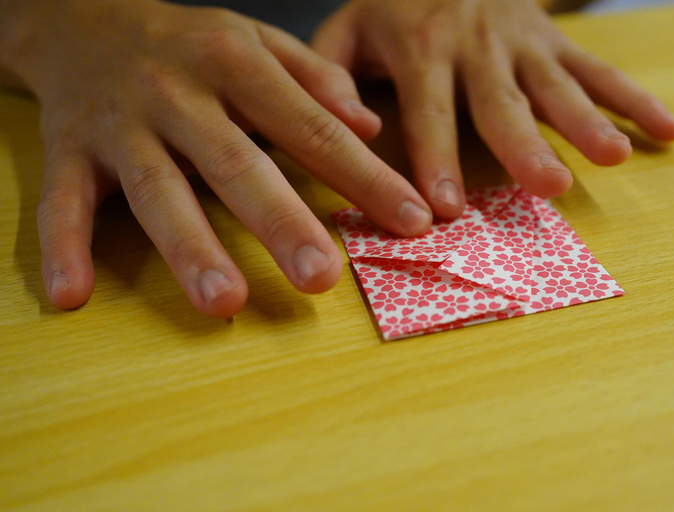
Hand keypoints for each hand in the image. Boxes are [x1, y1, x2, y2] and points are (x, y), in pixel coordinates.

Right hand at [0, 0, 434, 316]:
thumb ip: (316, 78)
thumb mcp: (257, 40)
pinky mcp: (67, 150)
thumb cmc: (190, 43)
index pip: (312, 127)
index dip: (364, 177)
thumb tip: (370, 125)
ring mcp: (120, 125)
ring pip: (155, 191)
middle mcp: (178, 94)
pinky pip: (61, 202)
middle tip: (322, 276)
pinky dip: (62, 248)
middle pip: (236, 163)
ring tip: (223, 303)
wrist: (83, 17)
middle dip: (281, 222)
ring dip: (188, 247)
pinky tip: (73, 297)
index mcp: (235, 64)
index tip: (412, 221)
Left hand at [313, 0, 673, 215]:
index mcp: (420, 47)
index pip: (429, 111)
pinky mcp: (554, 41)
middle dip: (525, 146)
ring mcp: (523, 42)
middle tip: (549, 186)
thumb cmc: (392, 7)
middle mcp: (477, 45)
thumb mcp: (347, 30)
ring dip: (587, 121)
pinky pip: (598, 69)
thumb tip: (352, 128)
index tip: (444, 210)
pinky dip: (635, 99)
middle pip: (502, 102)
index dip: (436, 160)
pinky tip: (667, 130)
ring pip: (557, 85)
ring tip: (612, 157)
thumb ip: (333, 77)